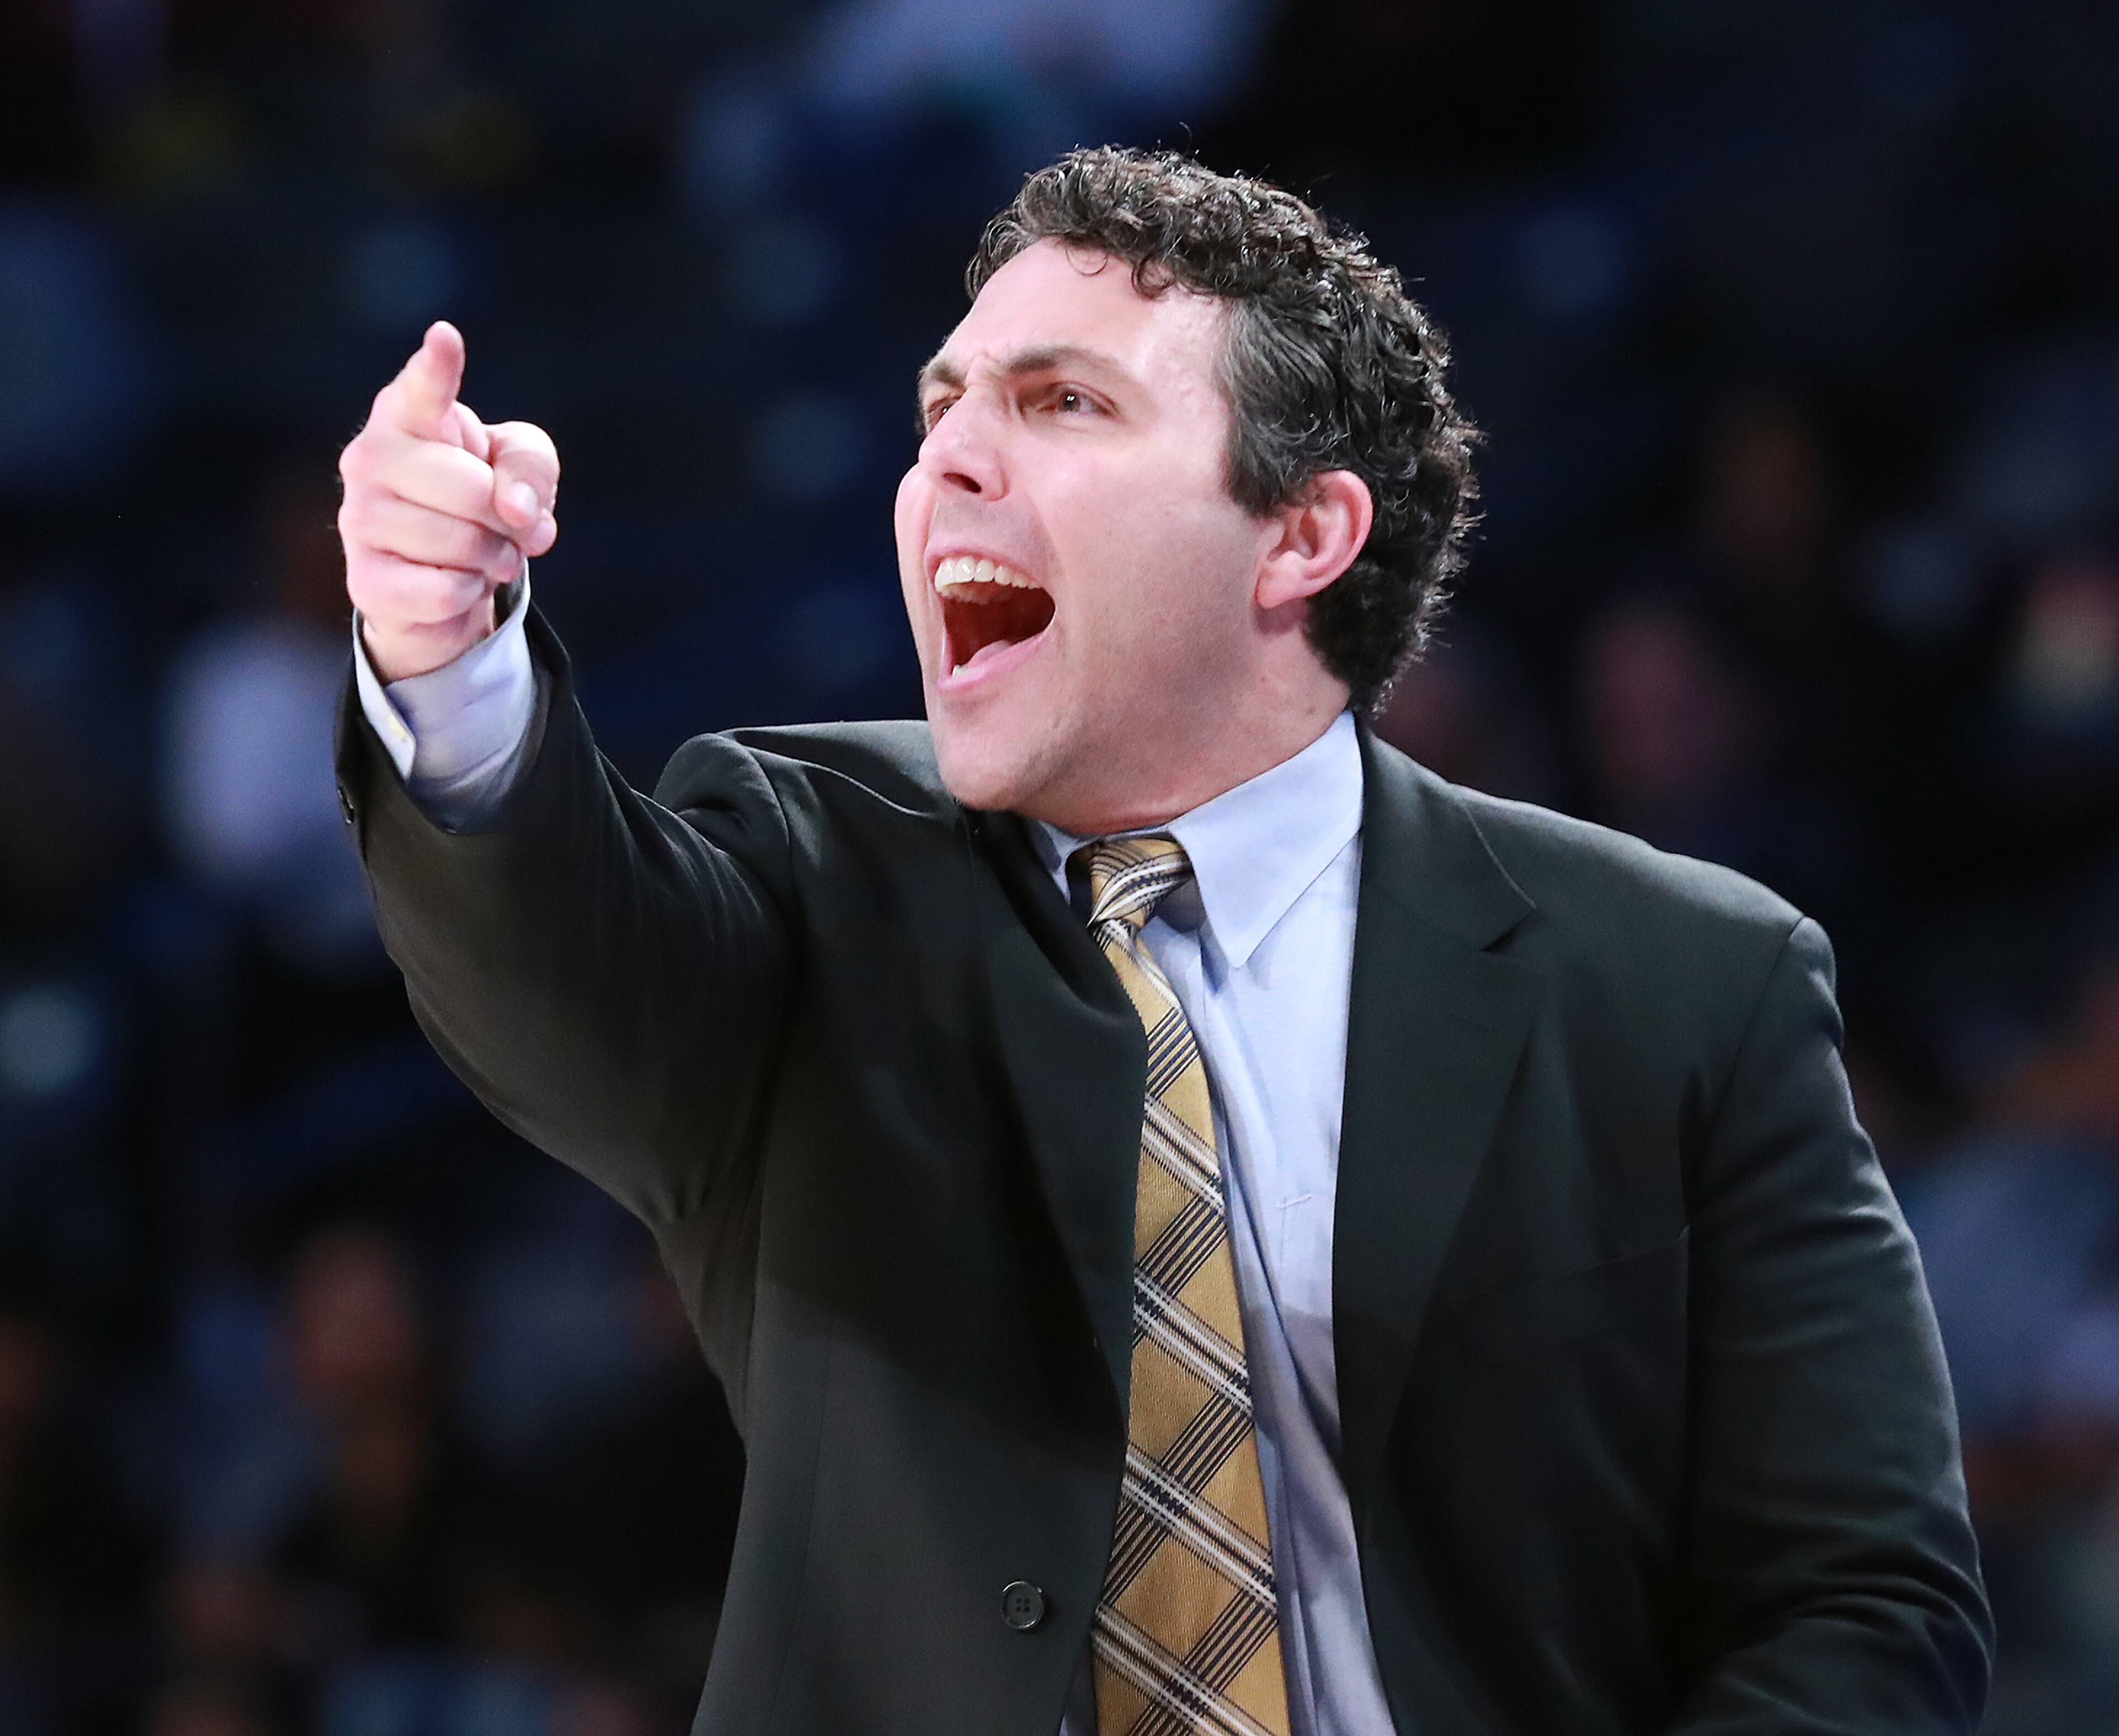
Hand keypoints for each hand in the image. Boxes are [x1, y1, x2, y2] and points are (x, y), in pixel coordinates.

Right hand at [338, 321, 559, 681]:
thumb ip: (531, 470)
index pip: (422, 390)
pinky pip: (446, 591)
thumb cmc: (479, 503)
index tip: (446, 338)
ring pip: (461, 543)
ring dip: (493, 559)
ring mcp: (358, 519)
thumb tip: (517, 512)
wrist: (443, 580)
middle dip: (507, 519)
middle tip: (503, 526)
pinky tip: (454, 584)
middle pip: (471, 489)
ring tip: (481, 555)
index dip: (437, 369)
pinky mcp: (363, 581)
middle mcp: (368, 459)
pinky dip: (469, 594)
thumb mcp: (522, 471)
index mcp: (407, 416)